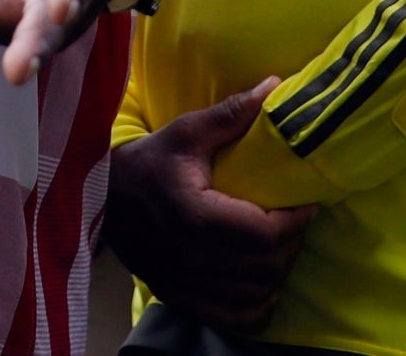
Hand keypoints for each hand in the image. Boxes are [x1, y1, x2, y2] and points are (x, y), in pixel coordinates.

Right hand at [104, 79, 315, 333]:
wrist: (100, 198)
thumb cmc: (149, 162)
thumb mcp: (185, 132)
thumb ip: (230, 115)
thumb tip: (275, 87)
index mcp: (194, 215)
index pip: (264, 235)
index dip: (295, 222)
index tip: (305, 203)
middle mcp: (191, 256)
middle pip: (265, 268)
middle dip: (290, 245)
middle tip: (293, 221)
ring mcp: (185, 283)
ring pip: (255, 295)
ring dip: (276, 274)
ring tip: (277, 247)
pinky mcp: (181, 297)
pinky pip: (235, 317)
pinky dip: (256, 306)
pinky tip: (258, 282)